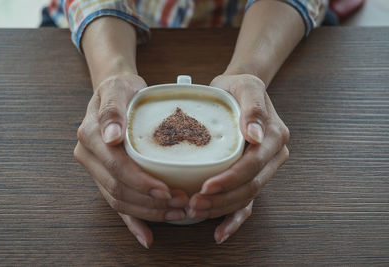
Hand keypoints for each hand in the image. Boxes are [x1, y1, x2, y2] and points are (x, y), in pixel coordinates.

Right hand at [74, 73, 188, 248]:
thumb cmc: (121, 90)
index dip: (141, 183)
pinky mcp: (106, 177)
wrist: (116, 92)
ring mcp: (96, 170)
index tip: (167, 190)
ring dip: (148, 212)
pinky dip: (132, 222)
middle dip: (149, 202)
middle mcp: (90, 157)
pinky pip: (117, 203)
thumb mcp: (117, 89)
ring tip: (177, 213)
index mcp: (91, 137)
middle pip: (118, 189)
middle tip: (180, 203)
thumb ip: (112, 111)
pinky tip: (147, 235)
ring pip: (119, 201)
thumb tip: (111, 136)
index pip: (116, 167)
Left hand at [188, 74, 289, 243]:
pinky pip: (247, 202)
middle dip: (223, 199)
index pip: (252, 164)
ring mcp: (264, 169)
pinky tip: (219, 232)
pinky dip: (234, 218)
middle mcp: (272, 156)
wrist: (238, 91)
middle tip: (194, 205)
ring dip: (222, 209)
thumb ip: (253, 108)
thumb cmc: (238, 88)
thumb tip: (255, 135)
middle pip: (250, 186)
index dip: (230, 179)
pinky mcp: (251, 176)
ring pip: (246, 197)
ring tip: (196, 212)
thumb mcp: (246, 86)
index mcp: (273, 137)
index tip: (206, 186)